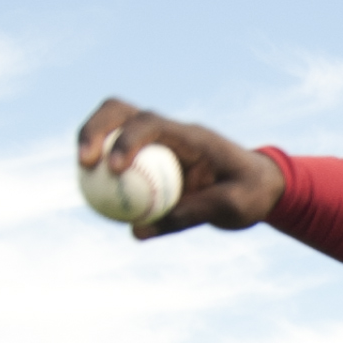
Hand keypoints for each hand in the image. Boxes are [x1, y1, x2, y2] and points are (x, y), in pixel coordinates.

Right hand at [77, 99, 284, 238]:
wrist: (261, 186)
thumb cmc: (252, 192)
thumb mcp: (234, 206)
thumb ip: (191, 214)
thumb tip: (138, 230)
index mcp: (190, 136)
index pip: (151, 124)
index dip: (127, 140)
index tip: (114, 169)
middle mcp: (169, 131)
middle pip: (120, 112)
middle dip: (94, 130)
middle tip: (83, 162)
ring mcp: (157, 142)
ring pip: (113, 128)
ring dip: (90, 144)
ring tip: (81, 178)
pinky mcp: (150, 157)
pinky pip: (118, 159)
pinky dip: (101, 172)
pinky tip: (92, 197)